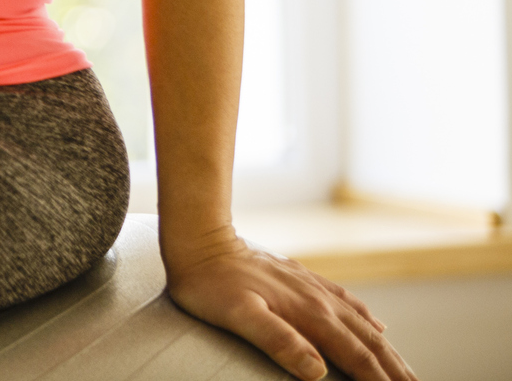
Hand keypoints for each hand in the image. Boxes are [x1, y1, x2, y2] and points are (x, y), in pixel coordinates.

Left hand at [165, 233, 413, 380]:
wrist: (198, 239)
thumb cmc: (210, 284)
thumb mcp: (238, 316)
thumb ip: (278, 341)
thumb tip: (317, 371)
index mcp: (310, 315)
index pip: (358, 358)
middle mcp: (320, 301)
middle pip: (370, 343)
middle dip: (398, 372)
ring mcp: (312, 288)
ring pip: (362, 324)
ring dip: (388, 350)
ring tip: (407, 372)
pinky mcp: (301, 280)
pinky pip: (346, 302)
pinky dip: (367, 319)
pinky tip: (377, 326)